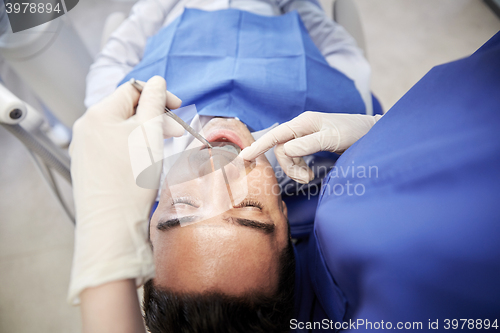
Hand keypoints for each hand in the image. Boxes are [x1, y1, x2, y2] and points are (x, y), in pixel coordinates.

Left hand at [68, 76, 182, 303]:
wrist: (111, 224)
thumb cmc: (132, 180)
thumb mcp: (150, 133)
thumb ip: (154, 102)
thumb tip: (156, 81)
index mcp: (98, 113)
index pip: (132, 90)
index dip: (158, 95)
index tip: (178, 108)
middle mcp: (85, 127)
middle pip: (125, 110)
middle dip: (153, 116)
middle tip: (175, 131)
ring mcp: (84, 148)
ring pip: (120, 129)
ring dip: (143, 132)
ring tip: (161, 148)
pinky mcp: (88, 166)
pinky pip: (112, 147)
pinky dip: (130, 148)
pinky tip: (143, 163)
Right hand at [239, 111, 381, 183]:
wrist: (371, 132)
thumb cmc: (354, 132)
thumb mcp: (333, 138)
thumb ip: (309, 143)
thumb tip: (286, 150)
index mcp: (304, 122)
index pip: (276, 135)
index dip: (259, 146)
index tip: (244, 157)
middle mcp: (301, 126)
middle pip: (281, 149)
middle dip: (289, 167)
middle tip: (306, 179)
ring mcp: (305, 134)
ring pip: (287, 155)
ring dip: (294, 169)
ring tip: (309, 178)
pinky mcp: (309, 142)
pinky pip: (295, 156)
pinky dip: (299, 167)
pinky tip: (309, 173)